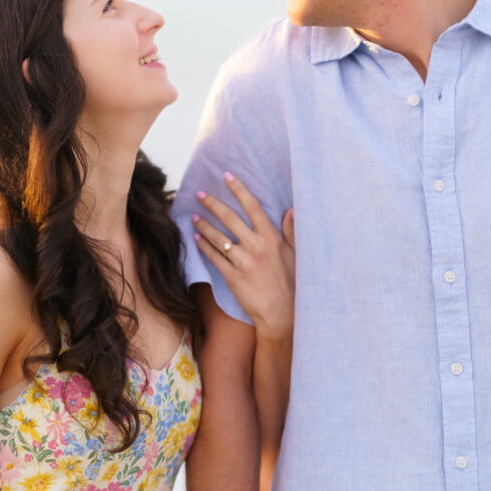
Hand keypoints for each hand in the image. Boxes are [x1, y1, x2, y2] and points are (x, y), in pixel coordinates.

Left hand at [192, 172, 294, 340]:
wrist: (282, 313)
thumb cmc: (292, 282)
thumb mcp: (296, 254)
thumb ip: (291, 231)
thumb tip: (292, 209)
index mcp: (272, 237)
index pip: (252, 206)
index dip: (239, 189)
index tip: (227, 176)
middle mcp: (256, 246)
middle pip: (229, 218)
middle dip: (212, 203)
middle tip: (200, 194)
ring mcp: (243, 261)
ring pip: (218, 237)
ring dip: (204, 224)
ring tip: (194, 216)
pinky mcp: (233, 277)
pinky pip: (214, 257)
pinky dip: (204, 246)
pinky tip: (197, 238)